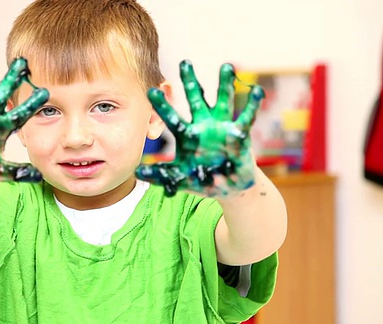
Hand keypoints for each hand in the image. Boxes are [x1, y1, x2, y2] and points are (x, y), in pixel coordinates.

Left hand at [136, 60, 264, 196]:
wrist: (227, 188)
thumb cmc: (202, 179)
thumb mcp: (180, 178)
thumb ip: (161, 175)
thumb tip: (138, 173)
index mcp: (187, 135)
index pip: (172, 117)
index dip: (162, 105)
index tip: (151, 90)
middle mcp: (204, 125)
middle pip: (196, 99)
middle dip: (191, 81)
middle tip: (184, 62)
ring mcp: (222, 127)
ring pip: (223, 101)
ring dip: (225, 84)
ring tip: (226, 66)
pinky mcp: (240, 134)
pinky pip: (247, 117)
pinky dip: (253, 105)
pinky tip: (257, 91)